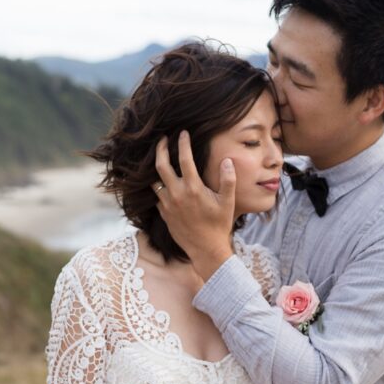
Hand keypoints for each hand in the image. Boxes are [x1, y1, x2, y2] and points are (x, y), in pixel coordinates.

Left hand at [154, 130, 236, 280]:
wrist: (206, 250)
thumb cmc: (219, 225)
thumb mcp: (228, 202)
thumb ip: (228, 180)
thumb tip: (226, 161)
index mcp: (193, 189)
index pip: (185, 159)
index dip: (183, 143)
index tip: (182, 133)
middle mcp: (177, 194)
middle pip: (161, 166)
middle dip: (160, 149)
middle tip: (162, 140)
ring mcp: (167, 205)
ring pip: (155, 180)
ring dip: (157, 168)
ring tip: (161, 159)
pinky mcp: (163, 214)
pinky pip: (156, 195)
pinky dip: (158, 185)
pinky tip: (163, 182)